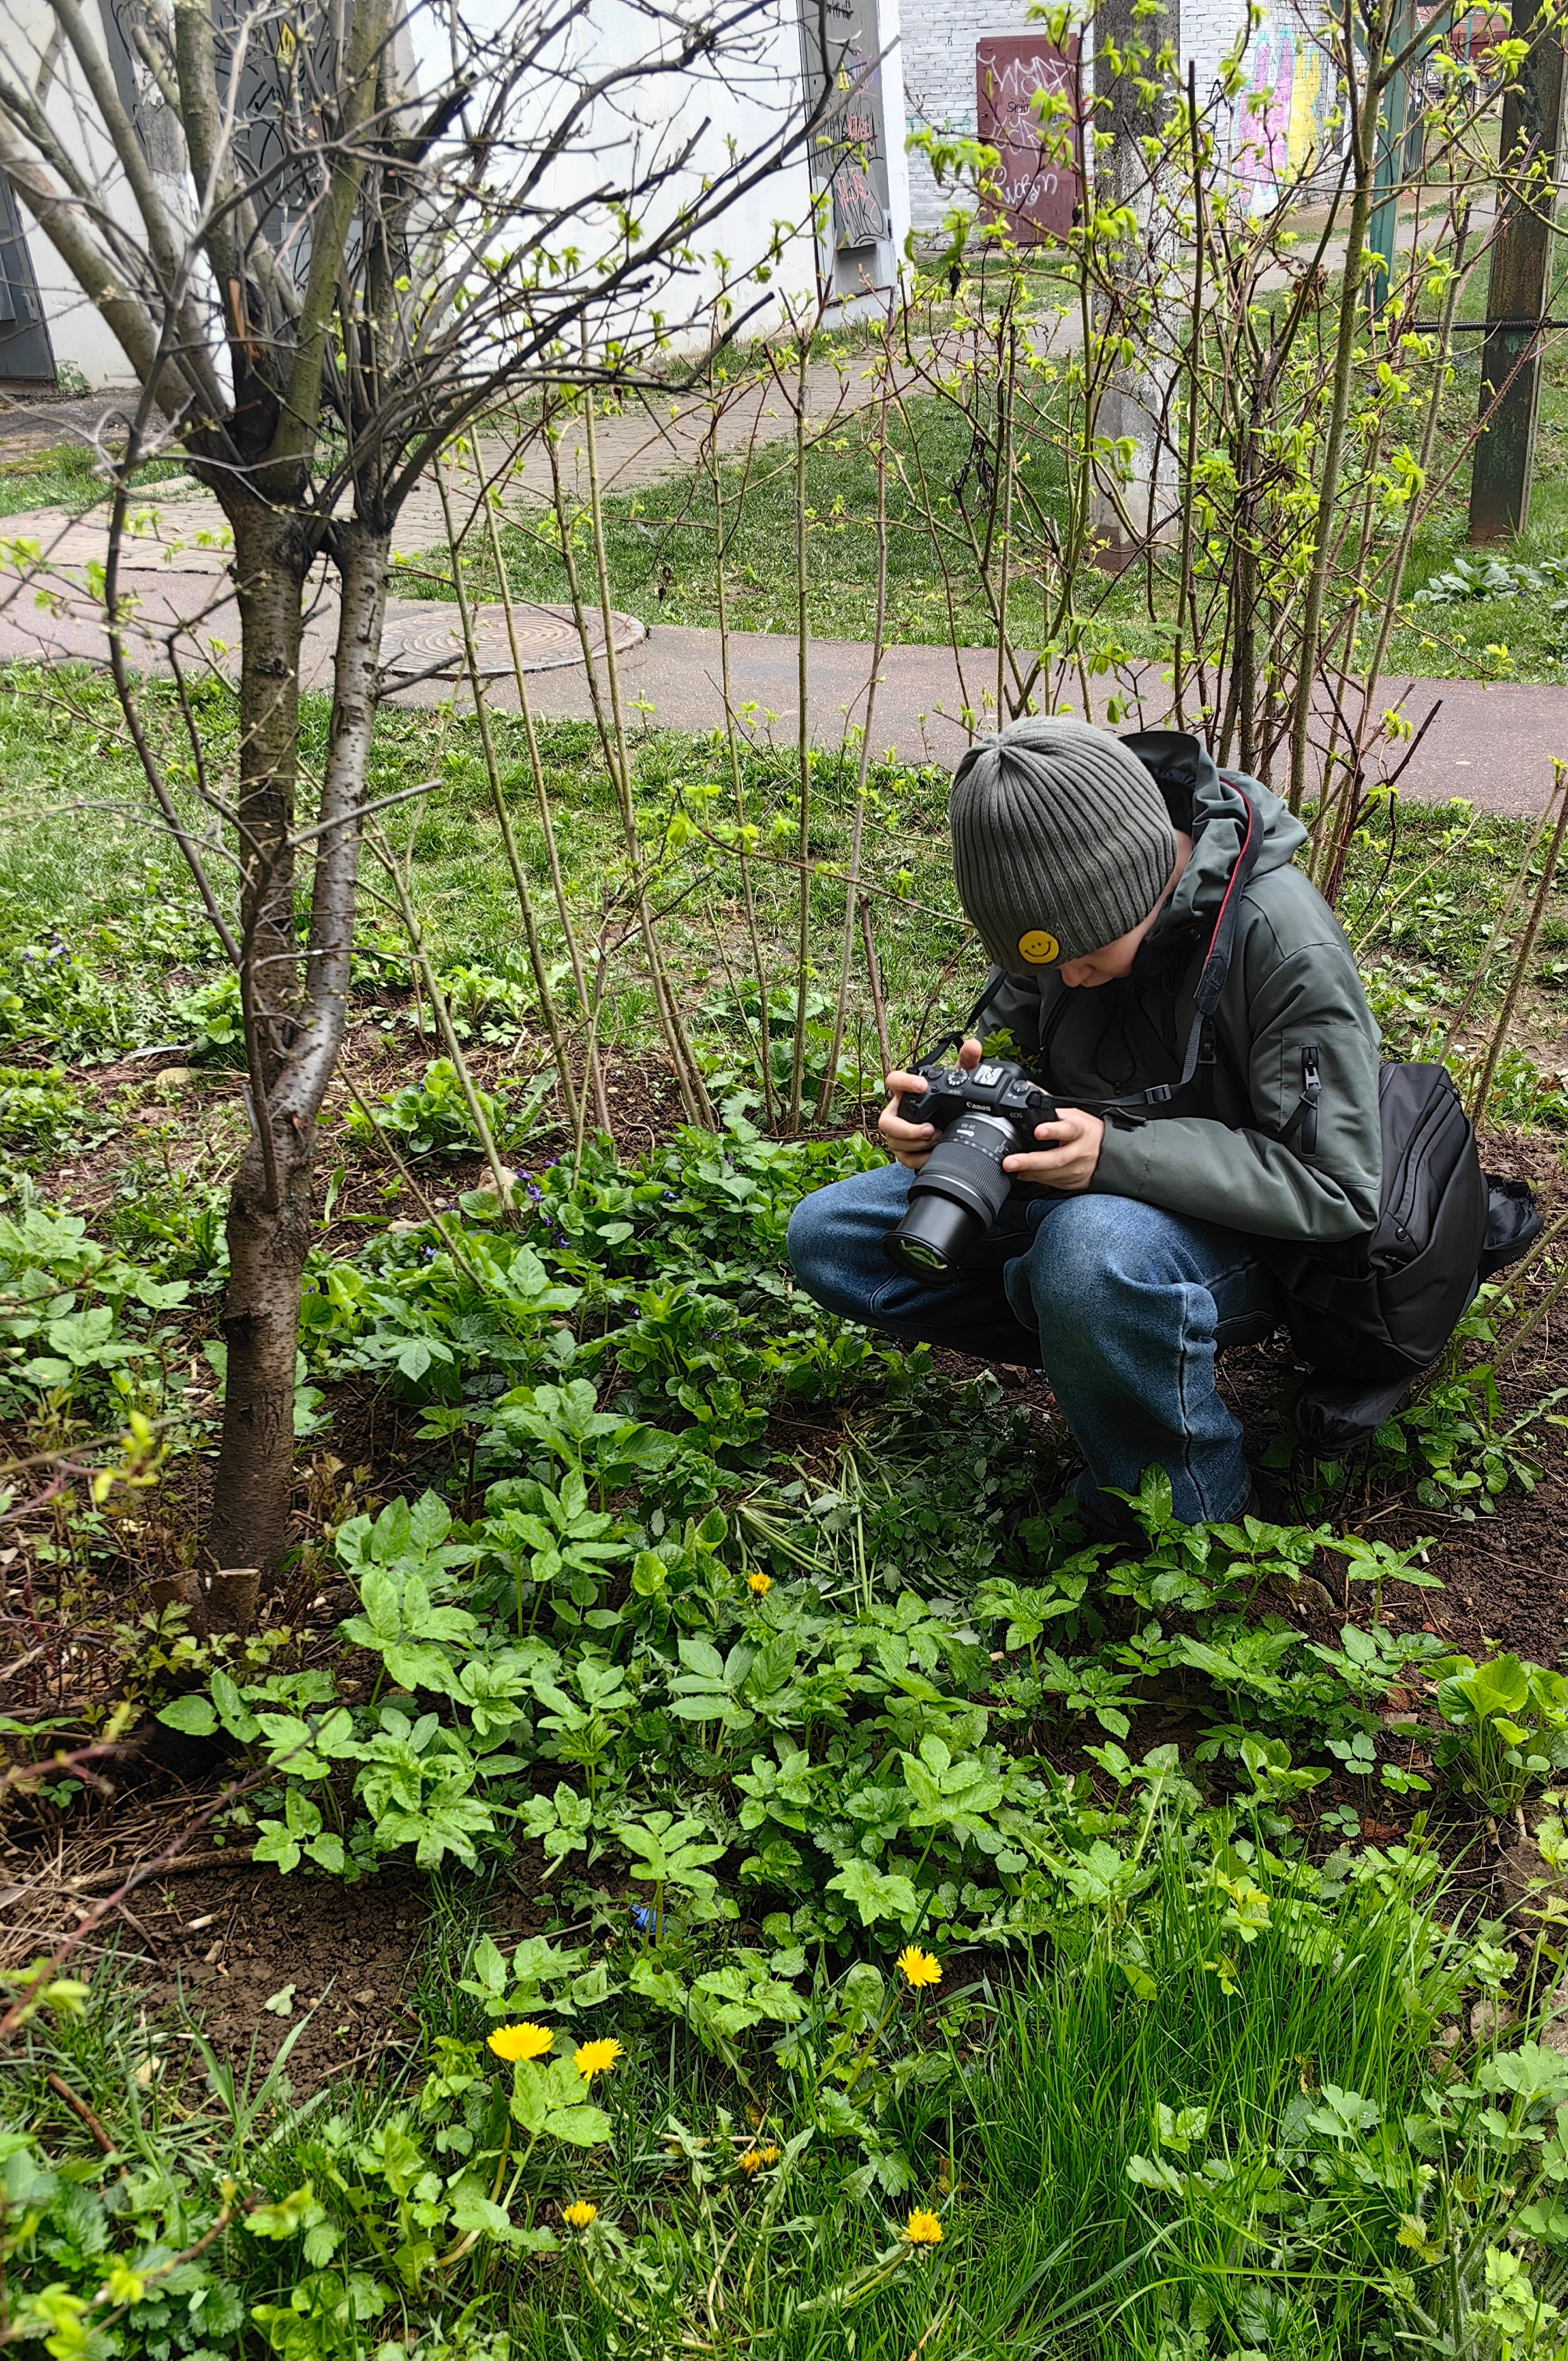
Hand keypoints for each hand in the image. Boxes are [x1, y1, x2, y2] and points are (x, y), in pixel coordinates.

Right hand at [877, 1038, 982, 1170]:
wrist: (949, 1124)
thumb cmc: (947, 1100)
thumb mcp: (958, 1082)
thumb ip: (966, 1063)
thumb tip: (973, 1045)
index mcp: (906, 1092)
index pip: (893, 1081)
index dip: (904, 1083)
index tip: (922, 1086)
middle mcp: (897, 1112)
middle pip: (886, 1121)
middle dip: (906, 1128)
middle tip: (930, 1128)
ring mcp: (897, 1133)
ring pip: (894, 1141)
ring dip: (916, 1143)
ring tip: (937, 1139)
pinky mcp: (904, 1150)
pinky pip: (903, 1158)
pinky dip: (919, 1158)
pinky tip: (933, 1154)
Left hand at [1002, 1105, 1104, 1192]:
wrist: (1107, 1152)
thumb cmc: (1086, 1130)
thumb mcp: (1072, 1114)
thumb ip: (1050, 1106)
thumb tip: (1027, 1088)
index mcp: (1080, 1129)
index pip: (1068, 1129)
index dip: (1053, 1130)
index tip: (1038, 1131)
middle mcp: (1080, 1151)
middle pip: (1055, 1159)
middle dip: (1030, 1161)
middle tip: (1010, 1162)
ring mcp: (1078, 1169)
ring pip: (1051, 1174)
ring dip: (1029, 1172)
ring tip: (1011, 1168)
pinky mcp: (1074, 1182)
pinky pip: (1051, 1183)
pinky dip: (1035, 1178)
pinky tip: (1023, 1174)